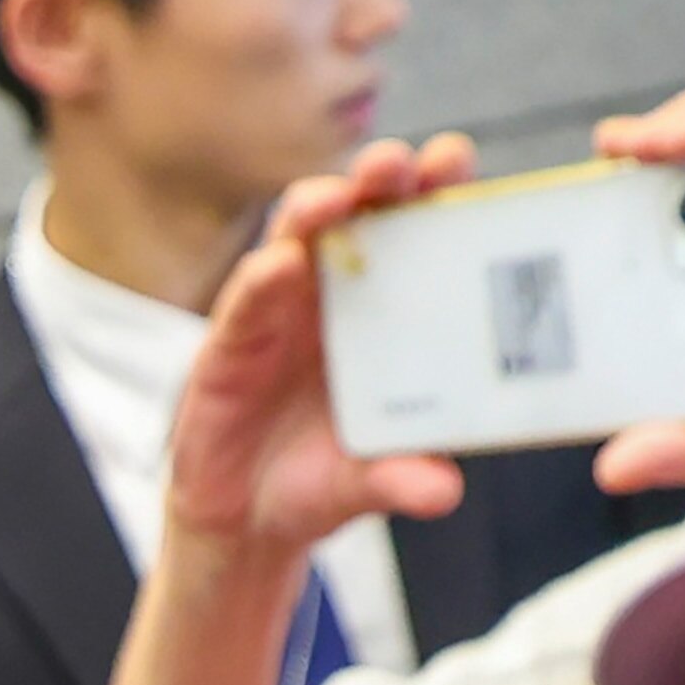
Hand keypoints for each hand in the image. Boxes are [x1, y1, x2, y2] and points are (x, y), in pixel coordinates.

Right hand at [155, 135, 480, 566]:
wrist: (249, 523)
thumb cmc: (321, 477)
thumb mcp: (370, 482)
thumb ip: (403, 478)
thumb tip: (443, 492)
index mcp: (380, 310)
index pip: (408, 233)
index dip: (431, 193)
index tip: (456, 160)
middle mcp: (329, 296)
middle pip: (355, 215)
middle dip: (378, 180)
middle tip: (401, 163)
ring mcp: (275, 313)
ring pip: (294, 241)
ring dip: (317, 210)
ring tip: (341, 198)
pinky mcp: (228, 349)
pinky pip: (244, 305)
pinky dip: (261, 283)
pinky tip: (280, 268)